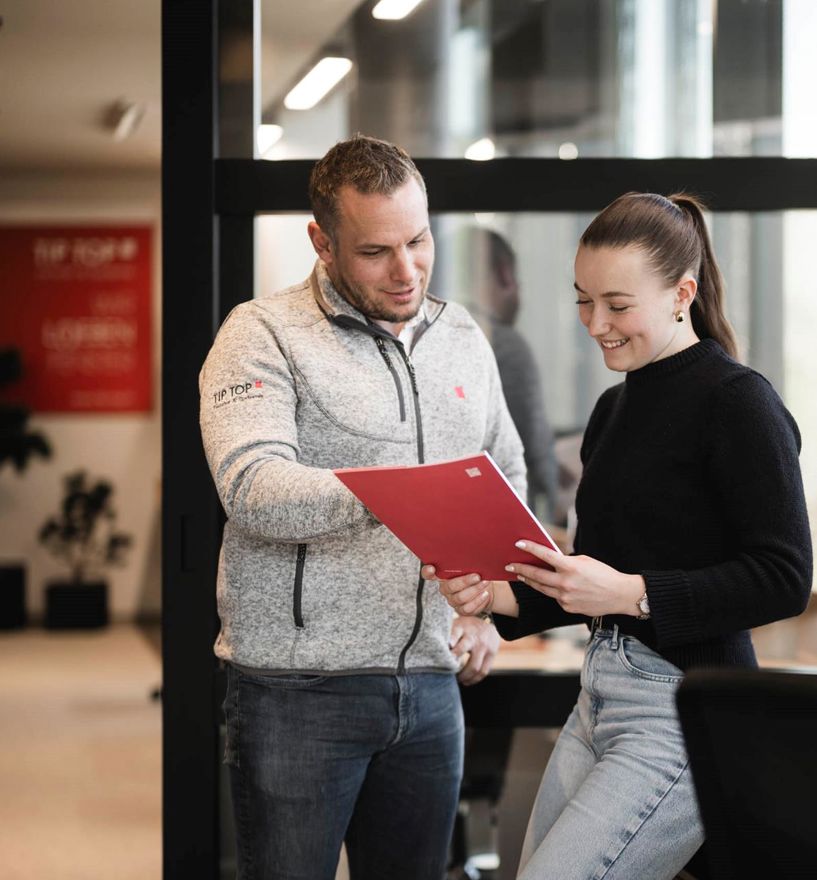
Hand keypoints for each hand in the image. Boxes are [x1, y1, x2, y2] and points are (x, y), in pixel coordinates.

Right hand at [421, 564, 492, 615]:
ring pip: (460, 597)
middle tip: (477, 576)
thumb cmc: (475, 571)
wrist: (485, 586)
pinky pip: (467, 607)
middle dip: (464, 581)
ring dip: (475, 590)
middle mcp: (445, 588)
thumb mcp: (470, 565)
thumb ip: (466, 561)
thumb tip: (472, 554)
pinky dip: (478, 600)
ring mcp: (452, 600)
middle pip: (450, 586)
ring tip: (484, 582)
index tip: (431, 568)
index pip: (428, 574)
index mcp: (442, 575)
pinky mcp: (461, 610)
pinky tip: (485, 594)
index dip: (427, 572)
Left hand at [450, 615, 499, 685]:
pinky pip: (484, 671)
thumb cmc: (466, 628)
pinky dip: (475, 679)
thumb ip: (448, 635)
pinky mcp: (492, 655)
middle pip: (465, 652)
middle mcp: (474, 637)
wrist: (488, 626)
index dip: (451, 641)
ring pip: (475, 667)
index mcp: (463, 628)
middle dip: (454, 664)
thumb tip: (438, 648)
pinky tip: (467, 682)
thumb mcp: (457, 625)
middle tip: (449, 672)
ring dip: (465, 677)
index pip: (455, 633)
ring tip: (459, 680)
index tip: (446, 652)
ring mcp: (484, 647)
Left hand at [505, 540, 643, 617]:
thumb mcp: (585, 561)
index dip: (530, 548)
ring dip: (530, 581)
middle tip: (510, 565)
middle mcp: (566, 583)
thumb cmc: (604, 574)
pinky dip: (552, 592)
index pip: (545, 555)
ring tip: (521, 575)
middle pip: (537, 575)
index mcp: (571, 567)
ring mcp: (566, 598)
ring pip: (542, 588)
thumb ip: (566, 562)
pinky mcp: (568, 608)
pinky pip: (555, 598)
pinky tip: (550, 587)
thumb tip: (549, 561)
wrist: (620, 595)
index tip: (518, 544)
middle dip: (521, 569)